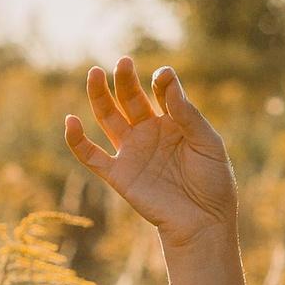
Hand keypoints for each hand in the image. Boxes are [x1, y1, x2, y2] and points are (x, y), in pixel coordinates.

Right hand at [63, 58, 238, 249]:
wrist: (204, 223)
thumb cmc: (213, 182)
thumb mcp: (207, 143)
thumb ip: (186, 113)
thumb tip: (165, 78)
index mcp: (173, 122)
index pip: (160, 93)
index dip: (161, 82)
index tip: (163, 76)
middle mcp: (149, 133)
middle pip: (130, 99)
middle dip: (125, 81)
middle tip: (123, 62)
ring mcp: (132, 152)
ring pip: (108, 118)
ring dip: (99, 96)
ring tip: (94, 73)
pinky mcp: (118, 175)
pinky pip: (91, 156)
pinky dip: (77, 140)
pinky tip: (71, 121)